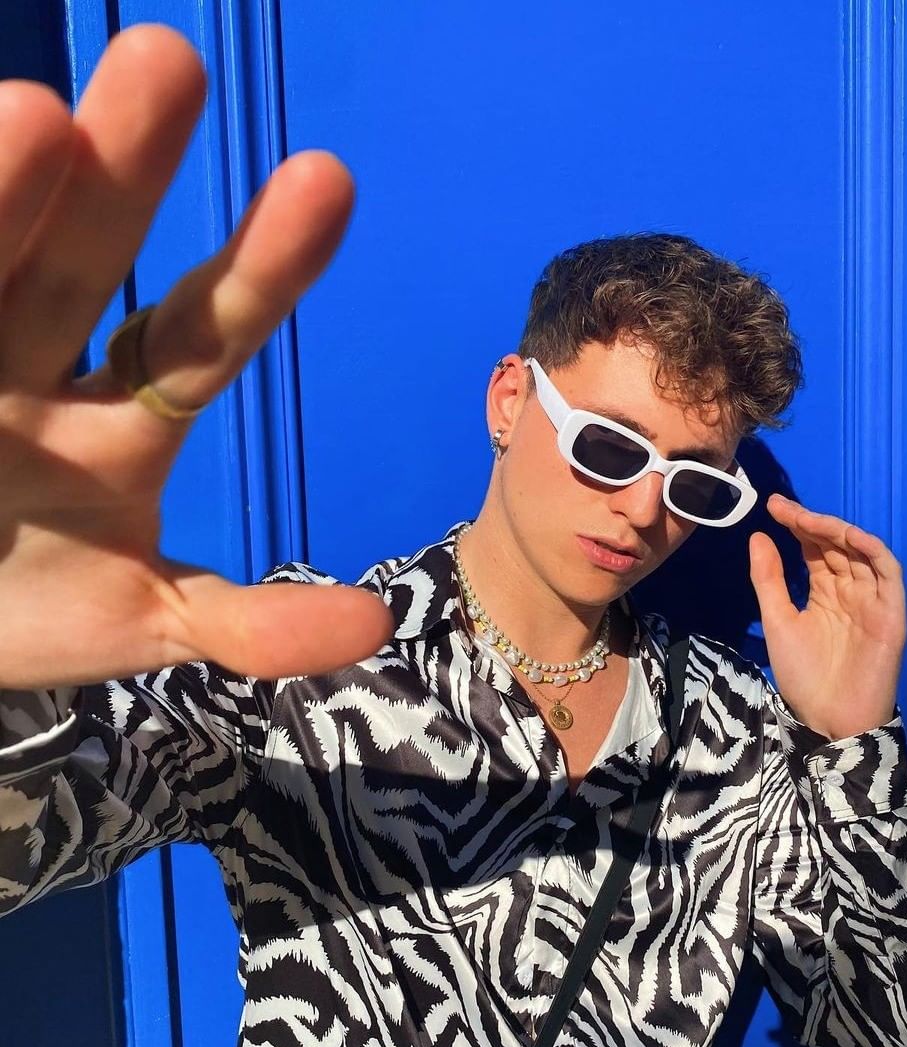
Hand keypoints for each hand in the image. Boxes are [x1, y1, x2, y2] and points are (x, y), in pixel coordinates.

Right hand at [0, 25, 391, 690]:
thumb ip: (253, 628)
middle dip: (119, 174)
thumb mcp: (146, 620)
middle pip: (81, 261)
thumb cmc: (28, 606)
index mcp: (122, 421)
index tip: (328, 181)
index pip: (200, 334)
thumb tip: (374, 627)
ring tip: (29, 116)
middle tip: (170, 62)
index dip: (261, 269)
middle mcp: (33, 366)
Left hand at [747, 494, 906, 740]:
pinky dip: (871, 551)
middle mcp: (851, 590)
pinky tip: (848, 536)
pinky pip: (888, 573)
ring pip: (860, 552)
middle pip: (836, 545)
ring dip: (836, 531)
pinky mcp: (891, 613)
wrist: (828, 719)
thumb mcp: (777, 620)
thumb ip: (769, 579)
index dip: (796, 525)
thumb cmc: (805, 675)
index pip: (814, 548)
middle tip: (783, 508)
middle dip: (810, 523)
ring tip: (807, 519)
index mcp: (825, 592)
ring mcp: (872, 600)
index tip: (772, 506)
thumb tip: (757, 536)